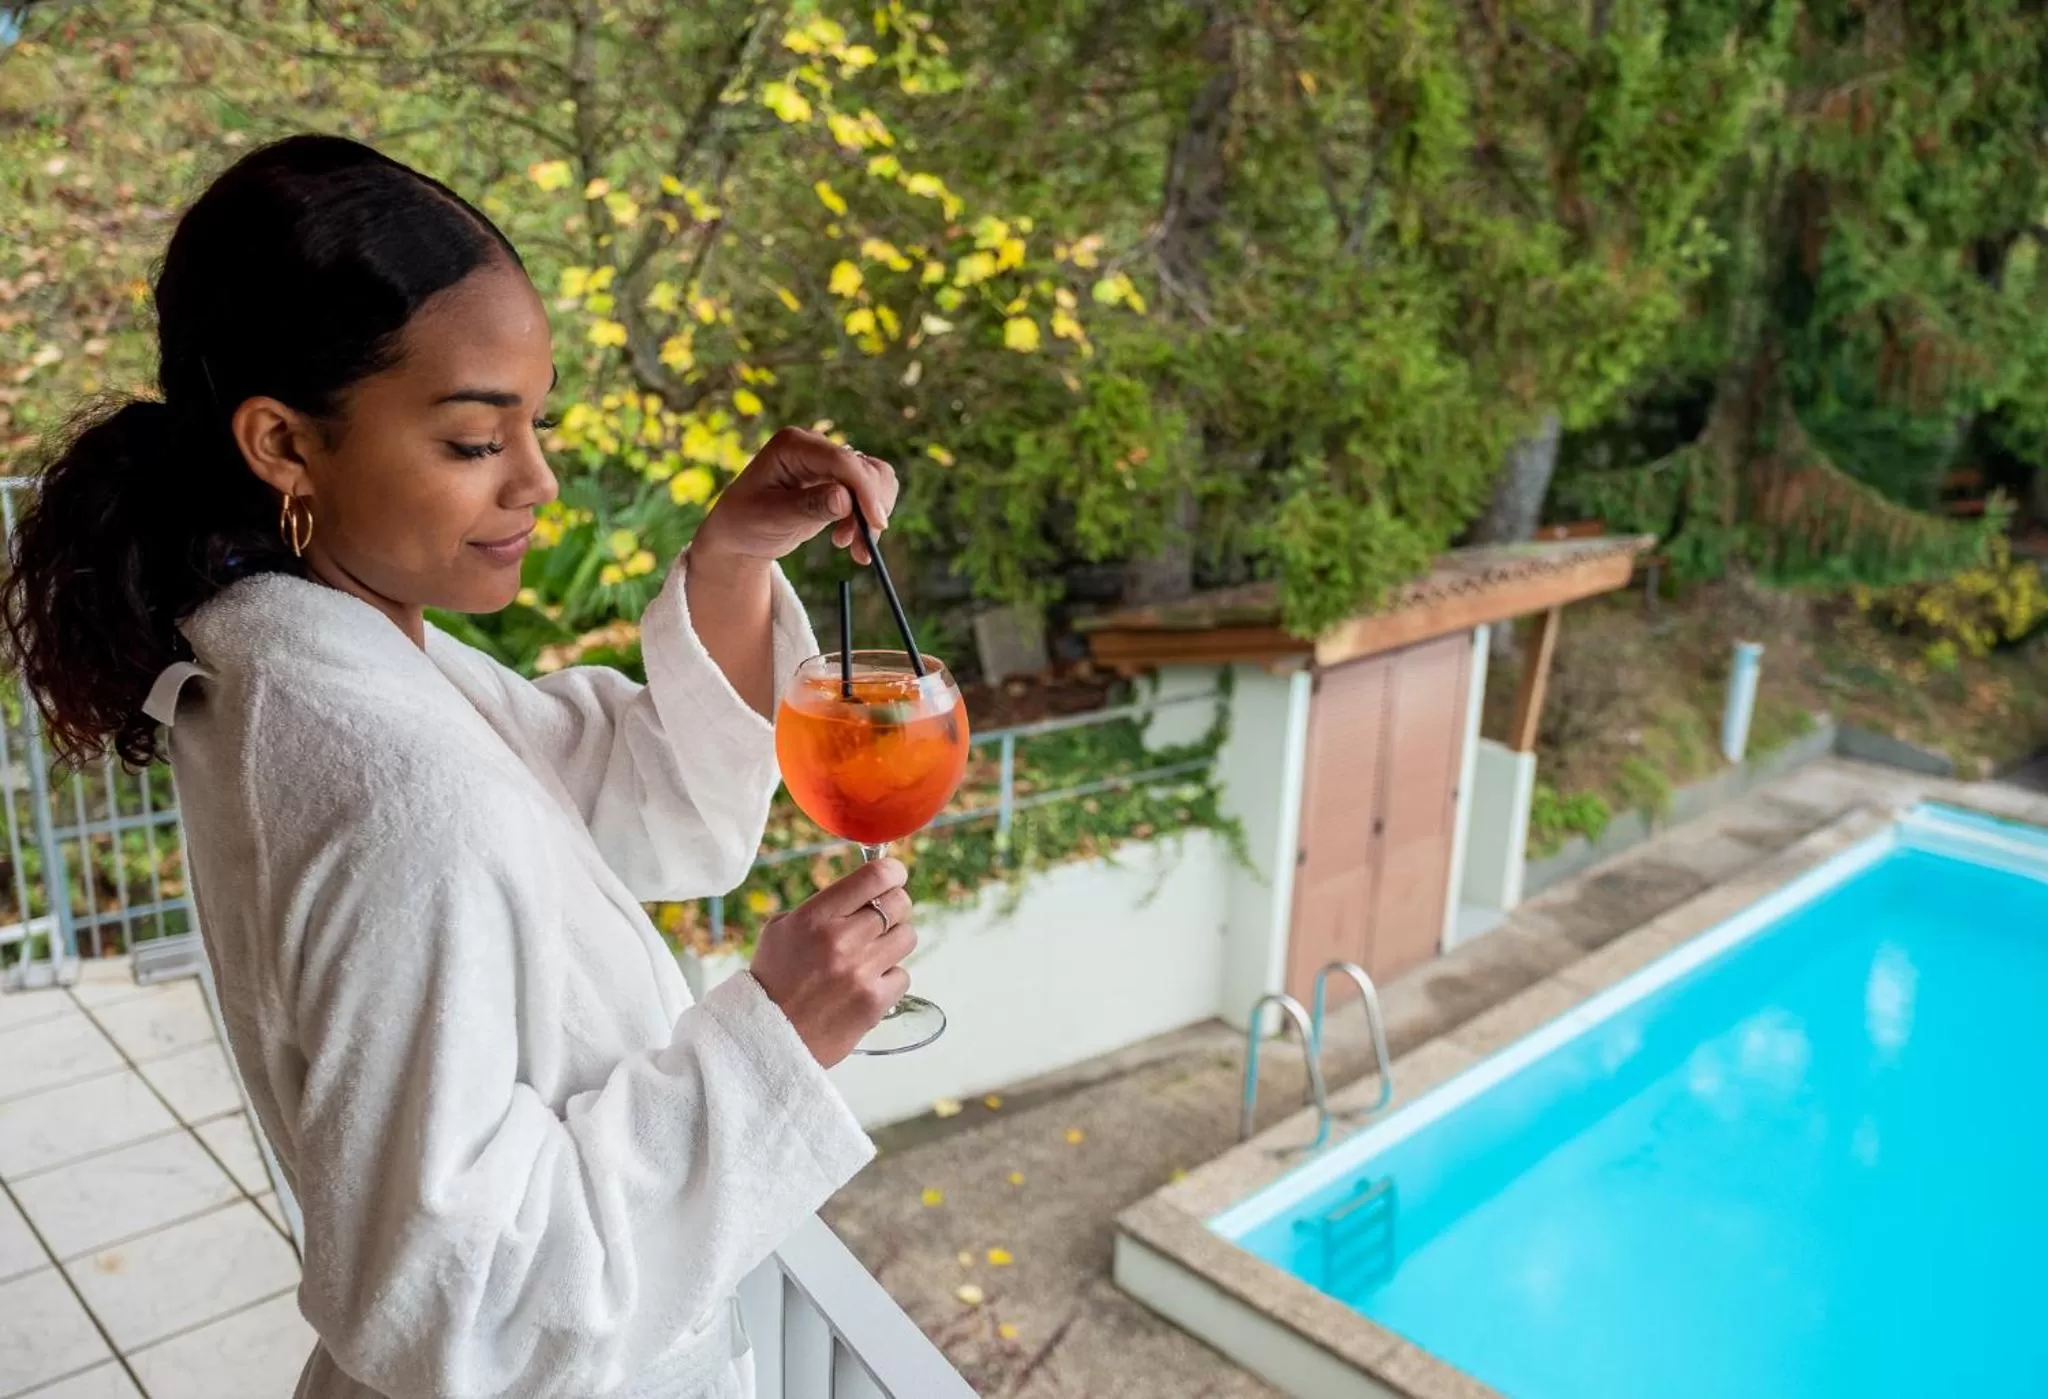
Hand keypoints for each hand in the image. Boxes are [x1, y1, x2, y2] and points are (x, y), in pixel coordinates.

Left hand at [691, 426, 898, 567]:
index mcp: (792, 445)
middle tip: (861, 547)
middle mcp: (815, 447)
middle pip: (865, 468)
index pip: (841, 460)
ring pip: (876, 479)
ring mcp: (829, 463)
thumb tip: (845, 498)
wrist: (741, 534)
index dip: (864, 490)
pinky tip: (850, 542)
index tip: (876, 525)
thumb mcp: (771, 517)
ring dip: (872, 515)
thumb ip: (808, 506)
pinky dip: (869, 519)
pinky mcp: (839, 481)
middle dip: (870, 508)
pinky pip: (871, 494)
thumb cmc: (746, 522)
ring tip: (851, 546)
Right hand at [748, 858, 915, 1068]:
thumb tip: (863, 893)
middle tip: (880, 919)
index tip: (893, 876)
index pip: (875, 876)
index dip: (892, 872)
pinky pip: (903, 975)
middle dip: (894, 907)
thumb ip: (823, 908)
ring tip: (871, 954)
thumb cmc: (773, 979)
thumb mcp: (782, 929)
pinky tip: (866, 984)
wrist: (765, 1036)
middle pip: (900, 903)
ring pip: (907, 937)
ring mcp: (861, 973)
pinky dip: (889, 978)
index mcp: (816, 917)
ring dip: (893, 941)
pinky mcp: (874, 1002)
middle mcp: (842, 940)